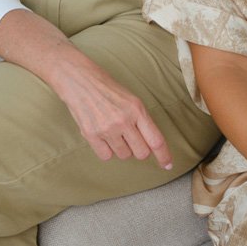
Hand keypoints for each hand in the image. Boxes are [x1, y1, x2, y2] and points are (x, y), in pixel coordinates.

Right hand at [52, 47, 171, 167]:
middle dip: (139, 149)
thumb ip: (142, 120)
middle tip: (131, 139)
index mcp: (137, 109)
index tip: (168, 165)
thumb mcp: (131, 100)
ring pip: (124, 155)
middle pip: (141, 153)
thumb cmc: (107, 89)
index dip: (164, 156)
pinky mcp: (91, 134)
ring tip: (113, 131)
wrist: (79, 79)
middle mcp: (124, 120)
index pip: (156, 140)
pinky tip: (102, 136)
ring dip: (121, 148)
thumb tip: (151, 143)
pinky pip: (106, 156)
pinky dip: (106, 150)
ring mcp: (107, 128)